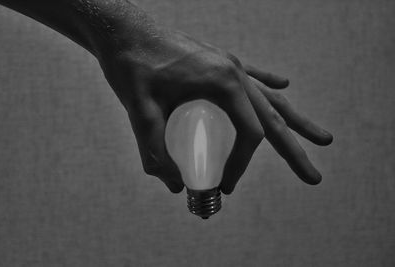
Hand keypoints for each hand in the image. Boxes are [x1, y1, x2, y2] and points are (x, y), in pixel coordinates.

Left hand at [97, 28, 332, 193]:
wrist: (123, 30)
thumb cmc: (131, 65)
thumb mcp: (140, 110)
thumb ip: (153, 148)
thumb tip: (173, 184)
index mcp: (223, 82)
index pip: (249, 133)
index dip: (242, 165)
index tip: (225, 185)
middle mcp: (233, 72)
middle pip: (273, 118)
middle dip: (294, 150)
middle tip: (314, 177)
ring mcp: (228, 64)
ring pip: (270, 98)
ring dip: (294, 120)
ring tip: (322, 138)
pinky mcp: (218, 60)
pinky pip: (252, 74)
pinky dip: (268, 84)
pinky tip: (284, 84)